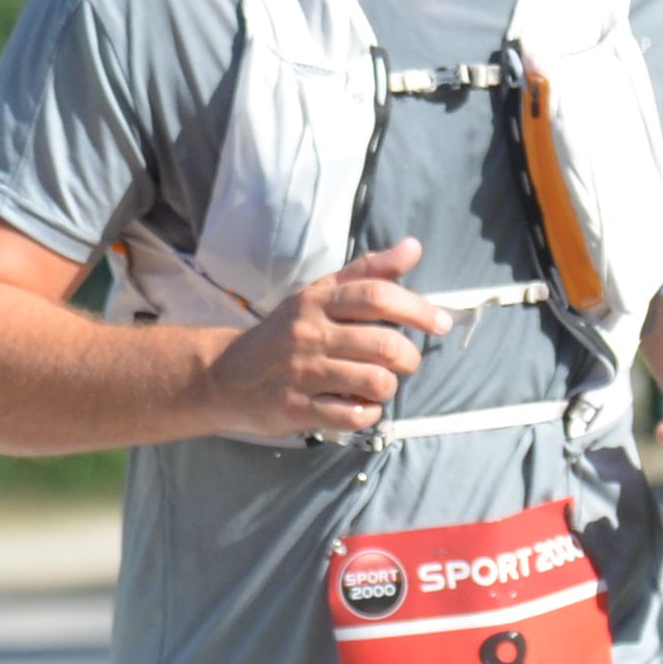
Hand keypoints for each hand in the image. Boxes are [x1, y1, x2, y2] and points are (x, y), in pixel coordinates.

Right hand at [201, 238, 455, 441]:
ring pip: (375, 382)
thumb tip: (413, 247)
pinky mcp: (295, 408)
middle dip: (408, 357)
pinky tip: (357, 406)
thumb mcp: (317, 296)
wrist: (222, 376)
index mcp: (316, 302)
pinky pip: (353, 416)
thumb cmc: (282, 334)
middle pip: (384, 344)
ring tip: (377, 385)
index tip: (440, 323)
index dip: (417, 308)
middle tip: (403, 362)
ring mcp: (301, 373)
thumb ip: (366, 273)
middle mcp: (308, 334)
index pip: (377, 295)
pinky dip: (366, 413)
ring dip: (388, 387)